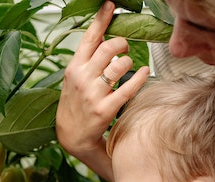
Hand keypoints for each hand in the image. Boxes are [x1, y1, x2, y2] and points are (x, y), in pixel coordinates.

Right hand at [56, 1, 148, 174]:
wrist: (72, 135)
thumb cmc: (75, 103)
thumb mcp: (74, 78)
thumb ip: (87, 57)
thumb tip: (101, 34)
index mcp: (73, 68)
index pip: (88, 38)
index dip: (101, 20)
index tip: (110, 5)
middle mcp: (81, 78)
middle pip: (107, 48)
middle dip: (121, 43)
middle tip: (125, 47)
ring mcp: (93, 94)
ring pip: (119, 66)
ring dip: (128, 62)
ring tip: (128, 66)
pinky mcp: (105, 109)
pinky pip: (128, 87)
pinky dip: (139, 76)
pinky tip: (143, 72)